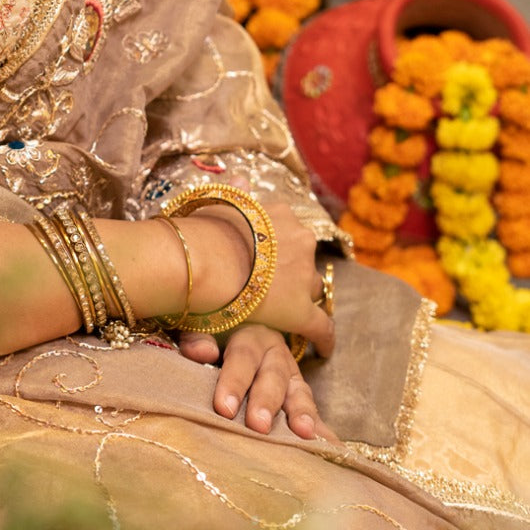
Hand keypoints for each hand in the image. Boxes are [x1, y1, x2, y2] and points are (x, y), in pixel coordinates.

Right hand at [179, 202, 334, 355]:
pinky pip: (321, 328)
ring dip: (298, 298)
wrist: (206, 260)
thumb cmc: (206, 230)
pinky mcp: (302, 312)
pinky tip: (323, 351)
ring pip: (309, 290)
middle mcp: (300, 241)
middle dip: (292, 273)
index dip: (282, 250)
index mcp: (280, 216)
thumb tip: (242, 178)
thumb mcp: (223, 201)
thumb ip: (237, 191)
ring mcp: (303, 276)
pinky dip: (324, 339)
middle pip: (304, 262)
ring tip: (283, 313)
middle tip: (272, 286)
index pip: (290, 234)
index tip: (274, 261)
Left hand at [179, 324, 337, 441]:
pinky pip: (313, 411)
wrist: (235, 327)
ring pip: (298, 391)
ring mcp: (291, 374)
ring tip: (304, 433)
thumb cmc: (211, 334)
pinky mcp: (301, 394)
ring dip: (302, 413)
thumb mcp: (198, 329)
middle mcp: (273, 352)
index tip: (225, 408)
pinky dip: (322, 429)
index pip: (242, 357)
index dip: (234, 382)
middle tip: (259, 426)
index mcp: (247, 336)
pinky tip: (332, 446)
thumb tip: (201, 352)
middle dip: (267, 402)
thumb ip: (196, 339)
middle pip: (273, 375)